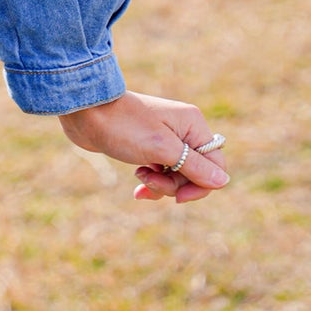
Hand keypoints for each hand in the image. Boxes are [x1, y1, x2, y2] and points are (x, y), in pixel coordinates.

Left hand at [59, 91, 229, 204]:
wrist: (86, 112)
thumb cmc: (124, 126)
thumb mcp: (161, 149)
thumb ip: (194, 165)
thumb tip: (223, 180)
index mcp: (193, 125)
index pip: (215, 166)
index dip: (201, 186)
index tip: (179, 197)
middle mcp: (184, 130)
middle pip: (196, 174)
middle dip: (174, 186)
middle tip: (149, 180)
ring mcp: (167, 139)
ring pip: (178, 177)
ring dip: (160, 185)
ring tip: (139, 178)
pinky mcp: (151, 147)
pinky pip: (162, 173)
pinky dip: (152, 182)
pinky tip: (137, 186)